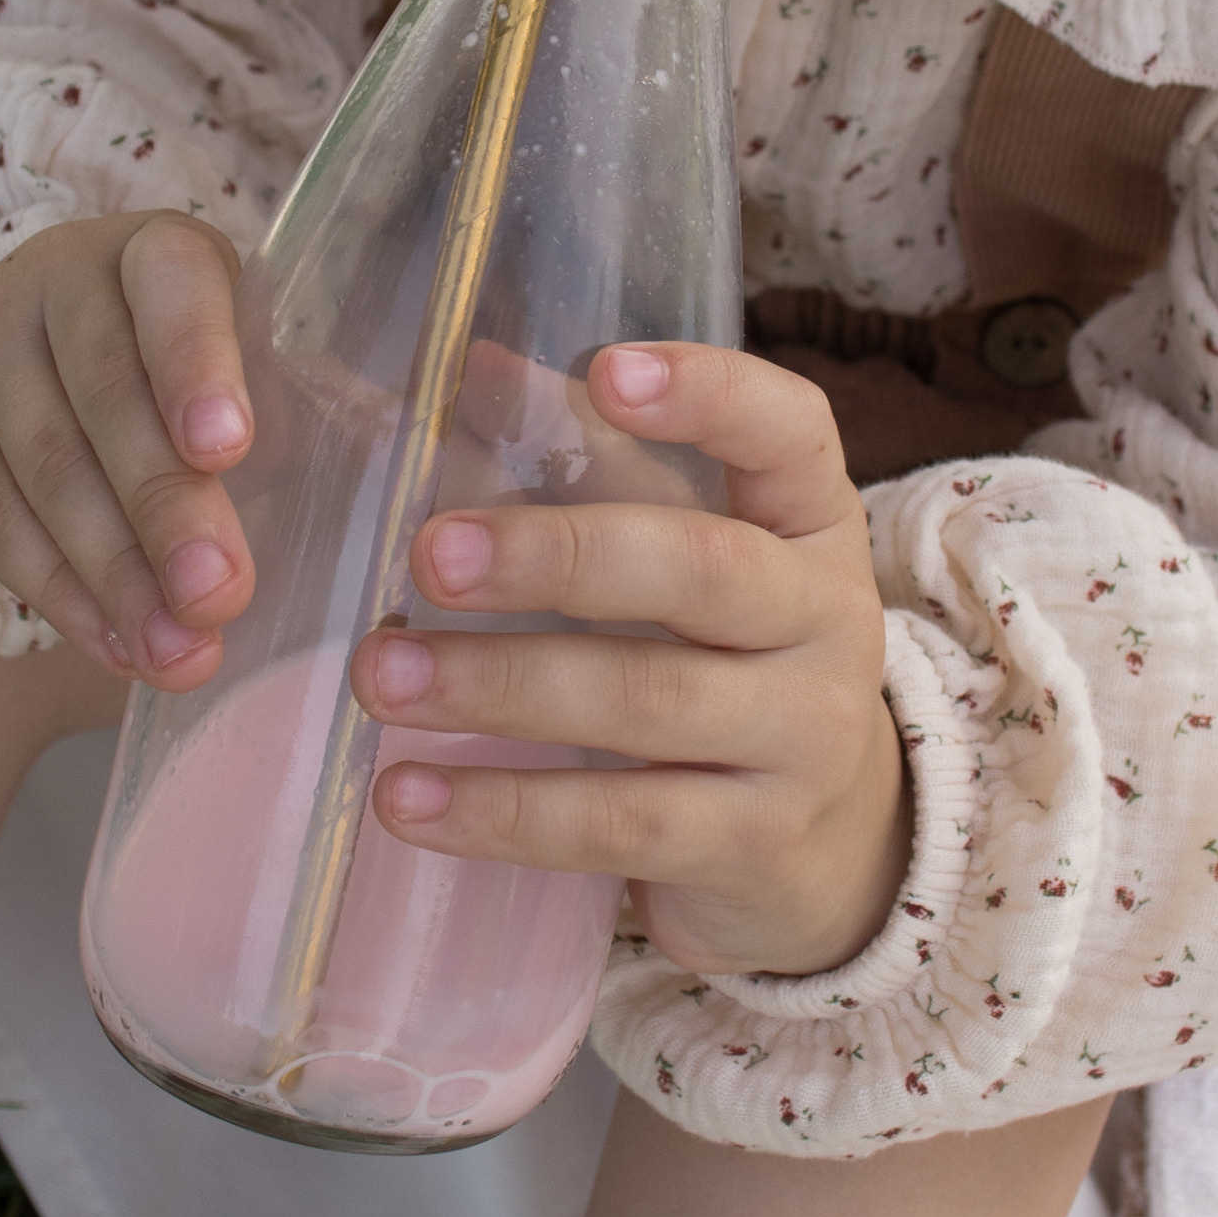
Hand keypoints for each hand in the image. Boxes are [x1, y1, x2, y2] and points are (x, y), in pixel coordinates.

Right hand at [0, 212, 254, 684]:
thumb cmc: (159, 381)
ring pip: (48, 470)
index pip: (173, 285)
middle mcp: (57, 280)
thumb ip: (300, 408)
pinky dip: (63, 597)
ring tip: (180, 653)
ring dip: (119, 575)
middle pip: (107, 395)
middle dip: (167, 507)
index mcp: (155, 253)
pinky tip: (119, 648)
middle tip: (220, 595)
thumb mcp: (232, 369)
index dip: (197, 361)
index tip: (230, 447)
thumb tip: (386, 446)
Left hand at [349, 344, 910, 979]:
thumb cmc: (728, 660)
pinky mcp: (753, 846)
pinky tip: (406, 797)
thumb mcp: (691, 555)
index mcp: (808, 523)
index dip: (709, 395)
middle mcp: (824, 622)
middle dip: (556, 556)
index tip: (606, 371)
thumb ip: (597, 464)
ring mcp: (801, 740)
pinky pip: (617, 825)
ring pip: (645, 701)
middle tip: (429, 554)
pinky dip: (502, 809)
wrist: (837, 845)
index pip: (788, 431)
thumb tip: (476, 370)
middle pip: (700, 569)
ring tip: (380, 673)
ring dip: (497, 683)